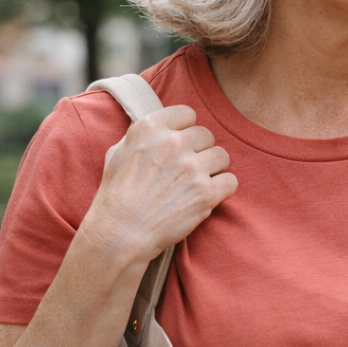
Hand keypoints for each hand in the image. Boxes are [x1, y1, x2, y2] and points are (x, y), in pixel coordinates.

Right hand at [80, 105, 236, 265]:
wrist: (119, 232)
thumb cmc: (116, 195)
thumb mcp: (118, 152)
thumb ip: (143, 135)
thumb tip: (160, 127)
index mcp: (151, 128)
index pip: (187, 114)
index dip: (185, 130)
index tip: (181, 145)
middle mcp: (173, 143)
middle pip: (206, 135)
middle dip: (200, 151)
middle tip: (187, 170)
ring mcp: (192, 167)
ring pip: (222, 156)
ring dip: (213, 169)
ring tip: (197, 183)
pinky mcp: (206, 193)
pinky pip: (231, 181)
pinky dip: (222, 189)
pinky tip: (207, 196)